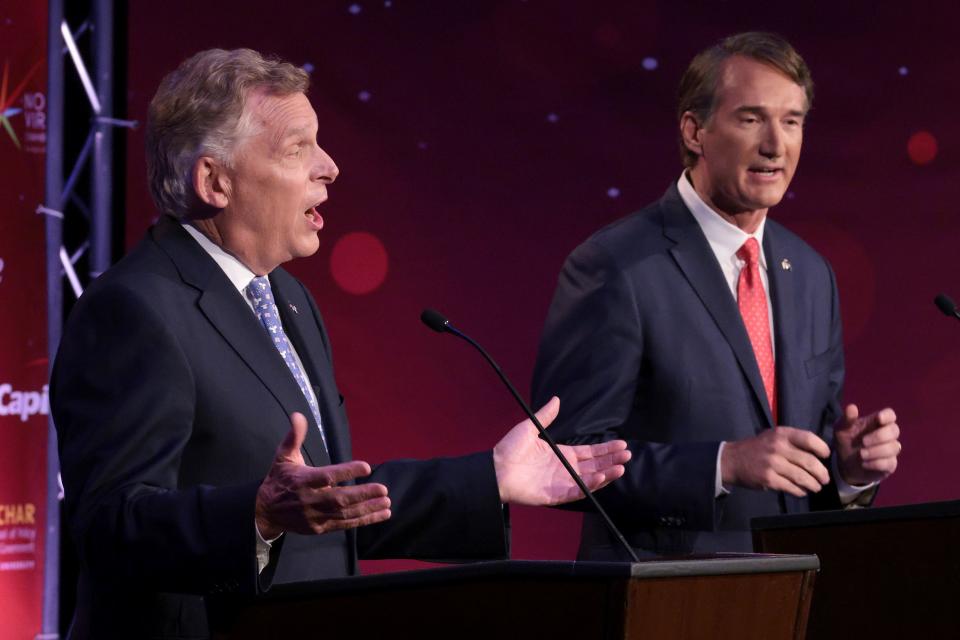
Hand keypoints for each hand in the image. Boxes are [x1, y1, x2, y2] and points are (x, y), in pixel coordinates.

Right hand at [255, 412, 391, 539]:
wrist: (265, 512)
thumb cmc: (279, 480)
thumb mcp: (283, 456)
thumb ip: (294, 436)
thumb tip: (298, 415)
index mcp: (303, 480)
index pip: (327, 476)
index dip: (347, 472)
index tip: (366, 466)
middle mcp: (310, 499)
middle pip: (339, 498)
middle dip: (362, 495)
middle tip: (383, 489)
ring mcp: (315, 516)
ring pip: (345, 514)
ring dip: (368, 509)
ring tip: (387, 503)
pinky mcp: (320, 528)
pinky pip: (344, 525)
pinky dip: (363, 520)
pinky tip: (380, 515)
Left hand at [492, 397, 630, 505]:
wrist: (495, 468)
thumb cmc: (509, 449)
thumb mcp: (530, 428)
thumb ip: (546, 416)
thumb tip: (557, 399)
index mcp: (561, 454)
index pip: (590, 452)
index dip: (606, 449)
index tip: (622, 444)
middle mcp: (565, 469)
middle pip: (595, 465)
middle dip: (612, 460)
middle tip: (628, 454)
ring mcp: (562, 482)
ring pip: (590, 479)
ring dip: (607, 474)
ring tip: (621, 467)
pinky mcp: (556, 494)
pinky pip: (577, 491)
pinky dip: (590, 485)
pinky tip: (602, 477)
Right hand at [721, 427, 829, 496]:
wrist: (732, 460)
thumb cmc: (758, 448)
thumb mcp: (774, 436)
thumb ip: (793, 441)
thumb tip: (819, 454)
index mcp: (781, 434)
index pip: (809, 439)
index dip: (822, 448)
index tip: (825, 456)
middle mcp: (778, 447)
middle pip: (809, 462)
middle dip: (821, 473)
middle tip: (825, 479)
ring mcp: (772, 464)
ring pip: (802, 477)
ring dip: (813, 485)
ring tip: (816, 487)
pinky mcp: (768, 479)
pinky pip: (791, 487)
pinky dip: (800, 491)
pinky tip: (801, 491)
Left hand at [835, 404, 900, 485]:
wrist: (843, 465)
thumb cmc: (845, 442)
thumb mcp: (841, 430)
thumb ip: (847, 419)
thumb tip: (852, 407)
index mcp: (876, 423)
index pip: (890, 415)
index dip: (887, 416)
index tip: (879, 419)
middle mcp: (886, 435)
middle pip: (894, 430)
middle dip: (879, 436)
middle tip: (863, 442)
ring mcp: (890, 450)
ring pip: (894, 447)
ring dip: (876, 451)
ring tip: (861, 454)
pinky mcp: (890, 464)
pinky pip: (890, 463)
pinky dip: (876, 463)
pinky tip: (864, 463)